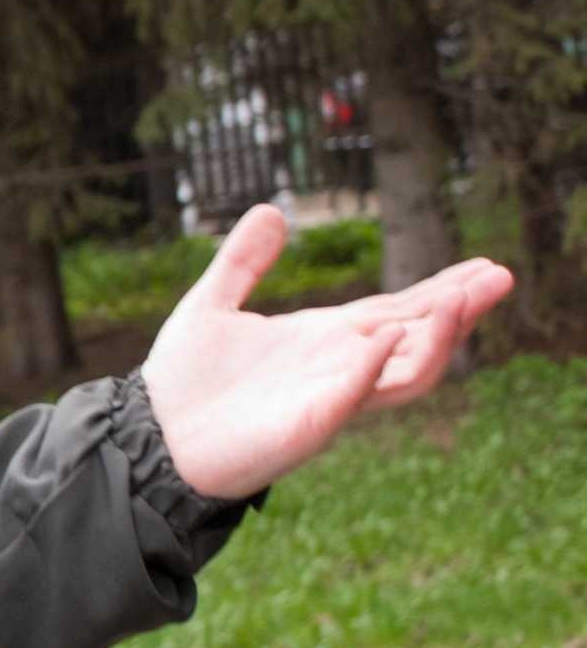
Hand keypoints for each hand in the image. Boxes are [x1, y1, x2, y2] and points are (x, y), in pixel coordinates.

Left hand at [141, 205, 513, 498]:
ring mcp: (329, 398)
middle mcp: (336, 367)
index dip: (441, 289)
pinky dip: (372, 367)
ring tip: (463, 301)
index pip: (397, 311)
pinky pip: (353, 396)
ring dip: (438, 338)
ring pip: (407, 372)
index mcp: (322, 339)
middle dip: (459, 309)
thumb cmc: (180, 383)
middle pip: (416, 337)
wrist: (148, 436)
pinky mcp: (308, 427)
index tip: (483, 265)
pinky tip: (386, 336)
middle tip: (500, 277)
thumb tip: (271, 210)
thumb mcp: (210, 305)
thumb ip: (243, 262)